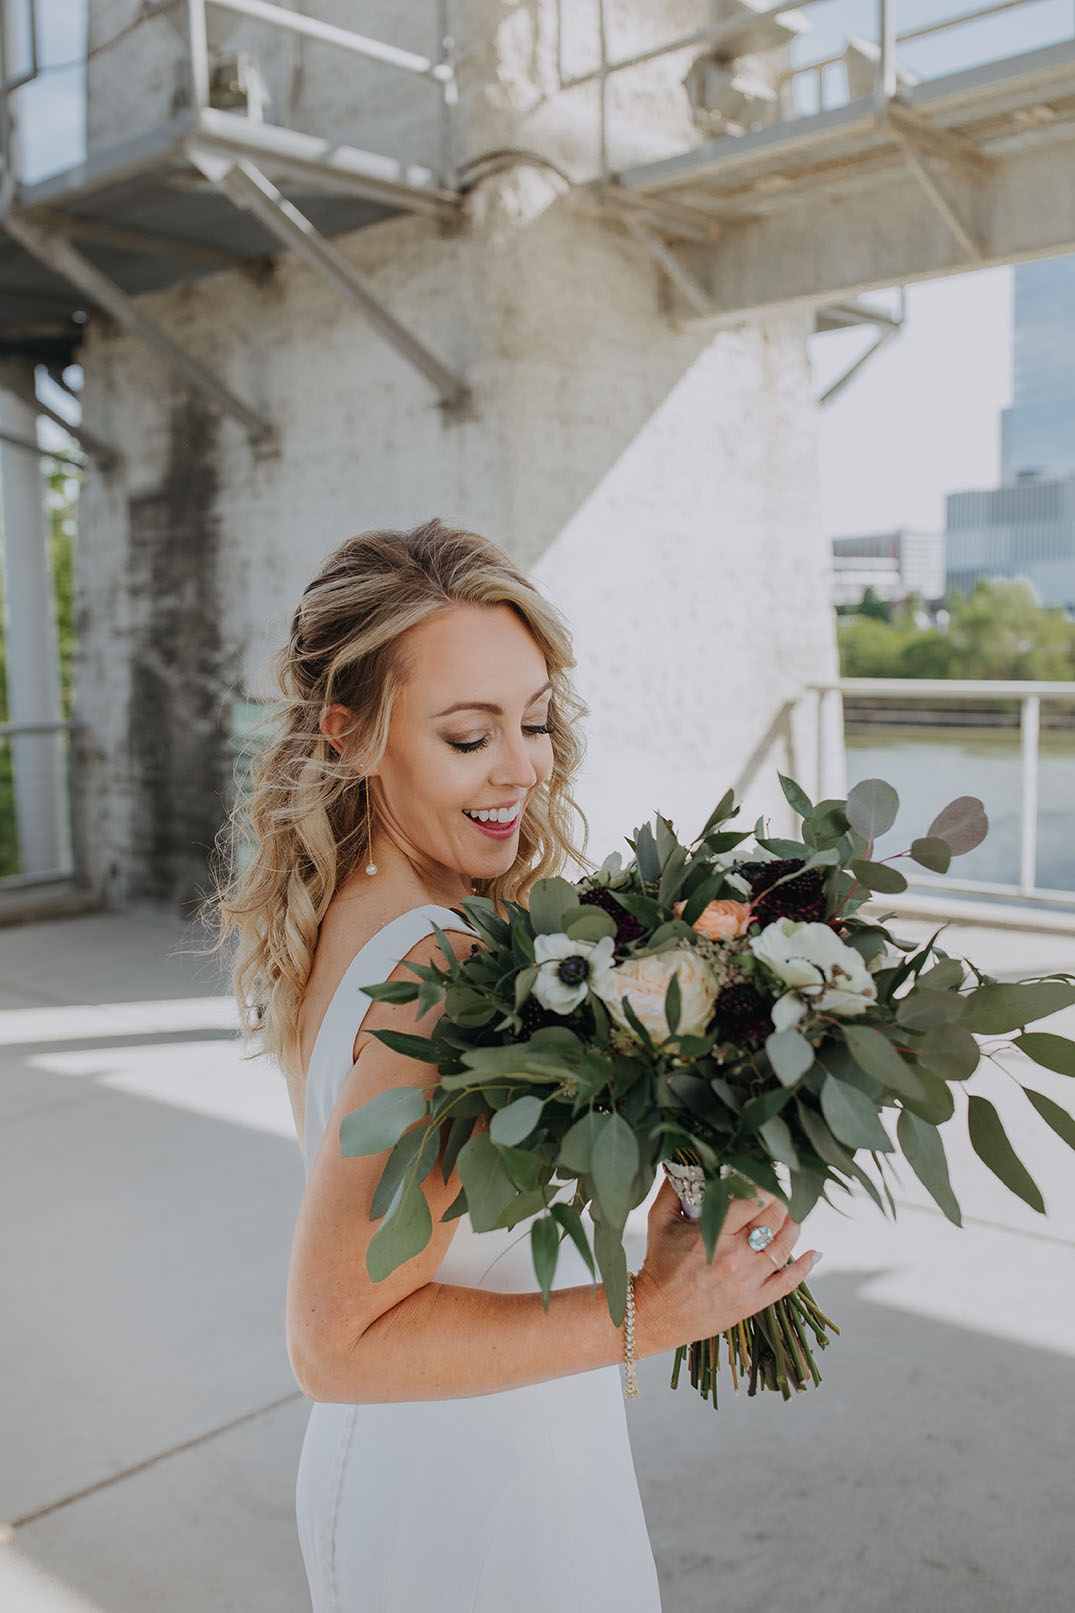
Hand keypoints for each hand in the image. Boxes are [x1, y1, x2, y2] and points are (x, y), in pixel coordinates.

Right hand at [633, 1175, 819, 1355]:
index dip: (764, 1185)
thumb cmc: (658, 1263)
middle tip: (782, 1190)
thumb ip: (673, 1188)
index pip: (752, 1201)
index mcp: (713, 1234)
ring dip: (793, 1226)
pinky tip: (812, 1254)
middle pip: (773, 1220)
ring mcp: (748, 1282)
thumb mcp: (659, 1220)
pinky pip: (788, 1283)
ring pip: (784, 1247)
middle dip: (782, 1201)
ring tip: (792, 1214)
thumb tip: (686, 1159)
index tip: (768, 1174)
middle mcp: (736, 1257)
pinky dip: (804, 1267)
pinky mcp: (753, 1303)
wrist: (656, 1313)